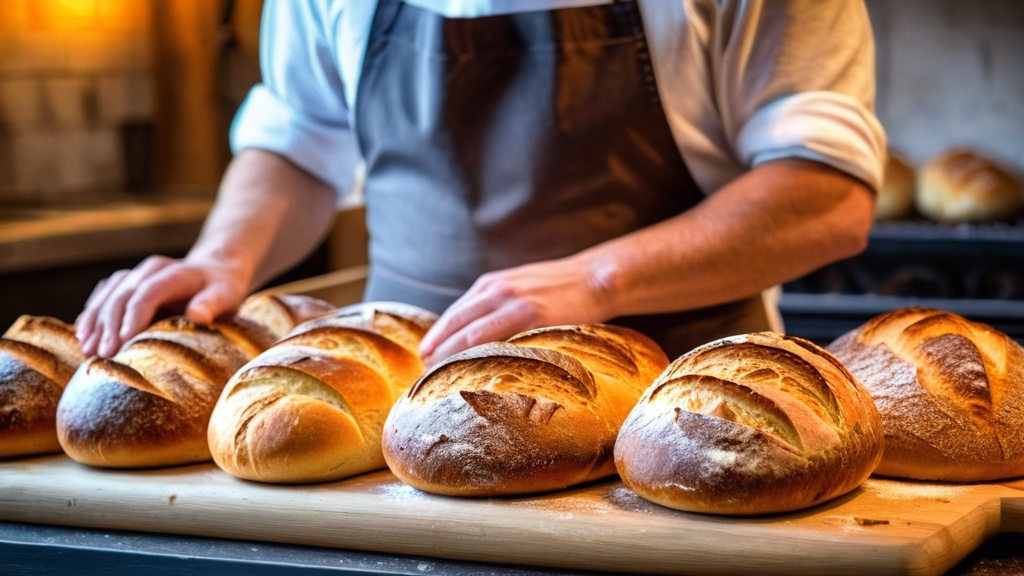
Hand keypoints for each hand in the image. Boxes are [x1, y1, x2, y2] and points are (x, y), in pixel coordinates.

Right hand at [75, 255, 247, 357]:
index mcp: (176, 272)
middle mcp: (151, 269)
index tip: (122, 342)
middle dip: (109, 325)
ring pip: (108, 295)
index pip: (148, 293)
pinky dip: (92, 314)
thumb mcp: (226, 295)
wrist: (214, 271)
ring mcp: (136, 274)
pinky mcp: (127, 282)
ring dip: (94, 322)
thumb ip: (212, 304)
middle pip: (123, 295)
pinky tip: (83, 334)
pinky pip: (103, 295)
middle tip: (102, 355)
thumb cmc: (222, 290)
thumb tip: (197, 315)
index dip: (133, 317)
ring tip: (87, 350)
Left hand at [418, 258, 611, 364]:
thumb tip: (475, 336)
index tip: (425, 356)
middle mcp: (496, 290)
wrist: (596, 278)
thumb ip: (496, 306)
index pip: (454, 314)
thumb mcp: (519, 288)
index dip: (437, 337)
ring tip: (438, 376)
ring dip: (450, 355)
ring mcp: (513, 301)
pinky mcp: (531, 314)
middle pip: (454, 323)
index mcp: (490, 285)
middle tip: (423, 372)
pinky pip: (498, 338)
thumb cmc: (559, 290)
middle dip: (436, 348)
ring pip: (470, 332)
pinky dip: (480, 355)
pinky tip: (472, 372)